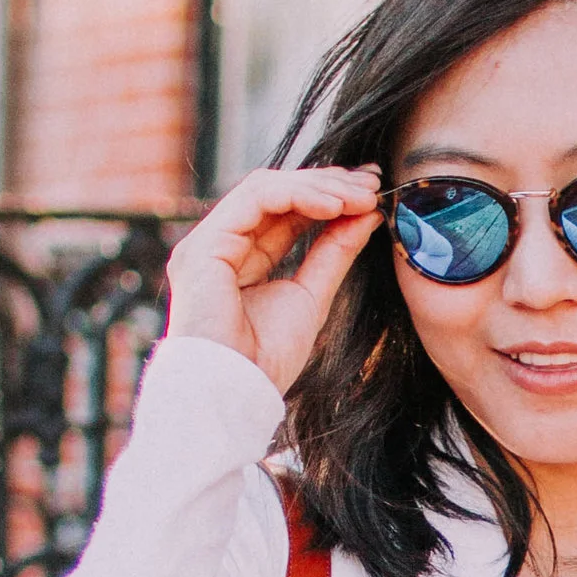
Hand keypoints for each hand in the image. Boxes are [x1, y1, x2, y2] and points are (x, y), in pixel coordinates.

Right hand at [164, 166, 383, 392]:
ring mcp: (208, 242)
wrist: (236, 392)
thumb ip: (334, 253)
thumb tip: (367, 213)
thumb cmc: (266, 359)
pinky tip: (333, 206)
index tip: (370, 192)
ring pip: (267, 188)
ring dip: (319, 187)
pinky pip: (256, 199)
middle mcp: (220, 244)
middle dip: (328, 183)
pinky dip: (298, 195)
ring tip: (359, 197)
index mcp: (240, 257)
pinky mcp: (204, 245)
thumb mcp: (312, 296)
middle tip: (372, 185)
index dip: (328, 195)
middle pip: (277, 193)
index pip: (286, 210)